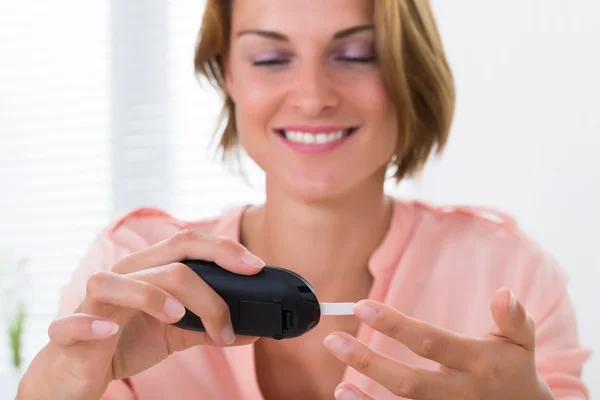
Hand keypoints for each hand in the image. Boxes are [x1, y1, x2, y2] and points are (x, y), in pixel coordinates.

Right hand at [18, 230, 264, 399]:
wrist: (77, 372)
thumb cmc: (127, 340)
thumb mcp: (176, 332)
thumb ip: (210, 327)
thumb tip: (254, 329)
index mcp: (150, 270)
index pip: (188, 243)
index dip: (223, 249)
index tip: (256, 267)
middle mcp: (124, 276)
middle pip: (168, 259)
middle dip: (207, 282)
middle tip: (231, 313)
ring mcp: (94, 302)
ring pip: (120, 282)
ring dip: (153, 297)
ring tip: (178, 318)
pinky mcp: (68, 333)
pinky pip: (72, 323)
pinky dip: (90, 324)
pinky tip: (109, 331)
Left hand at [324, 287, 553, 399]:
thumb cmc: (515, 370)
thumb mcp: (521, 342)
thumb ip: (513, 318)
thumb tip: (504, 293)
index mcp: (479, 363)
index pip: (431, 342)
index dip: (395, 325)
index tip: (362, 307)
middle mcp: (462, 393)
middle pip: (410, 383)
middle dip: (369, 362)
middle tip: (334, 341)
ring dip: (367, 399)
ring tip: (339, 382)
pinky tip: (349, 397)